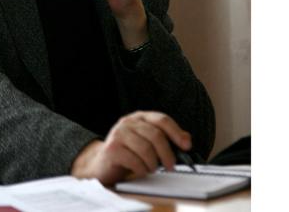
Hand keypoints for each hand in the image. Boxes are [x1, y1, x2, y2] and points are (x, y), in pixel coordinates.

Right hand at [70, 111, 191, 185]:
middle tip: (171, 166)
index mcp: (139, 117)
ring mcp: (118, 134)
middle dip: (167, 153)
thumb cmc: (128, 152)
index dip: (176, 132)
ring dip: (153, 164)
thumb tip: (187, 139)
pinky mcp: (112, 149)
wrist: (101, 163)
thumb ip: (166, 138)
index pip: (161, 119)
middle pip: (155, 135)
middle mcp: (128, 122)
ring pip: (146, 149)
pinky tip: (141, 171)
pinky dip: (142, 170)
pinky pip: (134, 161)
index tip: (186, 146)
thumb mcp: (147, 142)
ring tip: (153, 169)